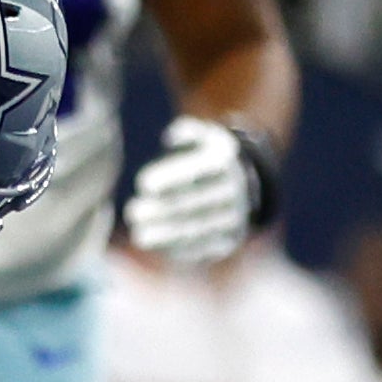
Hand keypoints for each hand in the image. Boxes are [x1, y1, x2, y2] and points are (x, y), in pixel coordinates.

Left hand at [122, 114, 267, 266]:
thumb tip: (171, 137)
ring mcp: (234, 218)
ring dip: (166, 235)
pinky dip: (178, 250)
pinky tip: (155, 247)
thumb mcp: (206, 136)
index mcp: (225, 163)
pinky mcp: (230, 240)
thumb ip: (188, 132)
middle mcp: (233, 191)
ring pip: (198, 229)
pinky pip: (204, 248)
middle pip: (194, 203)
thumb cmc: (210, 157)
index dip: (171, 178)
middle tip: (132, 213)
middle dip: (161, 210)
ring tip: (139, 235)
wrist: (249, 184)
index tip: (143, 184)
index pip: (198, 171)